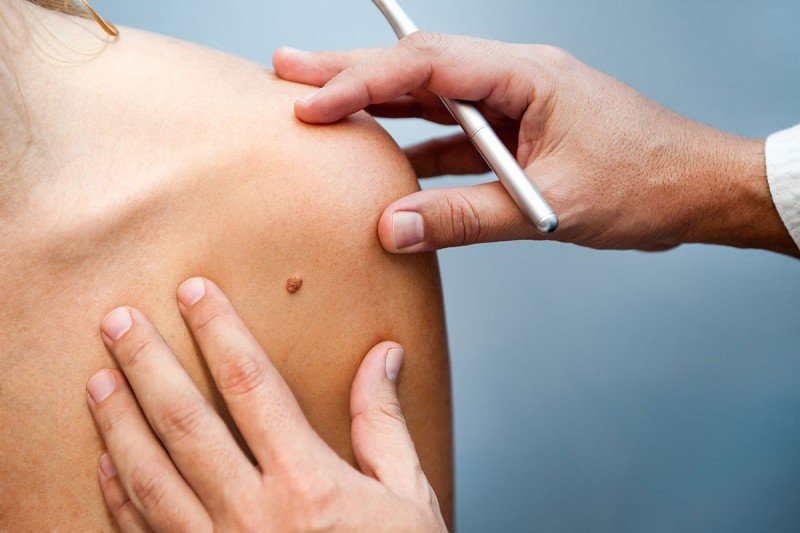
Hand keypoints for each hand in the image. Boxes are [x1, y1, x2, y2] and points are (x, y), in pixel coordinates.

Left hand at [86, 278, 445, 531]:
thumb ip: (384, 424)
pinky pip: (144, 532)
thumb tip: (383, 358)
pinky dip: (118, 495)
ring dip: (118, 423)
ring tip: (98, 378)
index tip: (195, 292)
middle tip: (118, 320)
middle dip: (147, 364)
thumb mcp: (407, 497)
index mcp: (306, 482)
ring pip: (150, 476)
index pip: (251, 385)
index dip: (219, 331)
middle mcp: (253, 513)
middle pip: (185, 422)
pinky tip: (106, 461)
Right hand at [273, 33, 795, 255]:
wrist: (694, 189)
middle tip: (289, 69)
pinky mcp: (517, 135)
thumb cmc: (644, 183)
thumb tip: (392, 227)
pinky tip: (384, 161)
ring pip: (431, 100)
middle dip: (351, 70)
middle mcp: (514, 80)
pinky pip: (455, 137)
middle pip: (419, 69)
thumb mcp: (548, 205)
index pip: (428, 69)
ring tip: (320, 107)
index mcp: (525, 77)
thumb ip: (466, 217)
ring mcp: (514, 106)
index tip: (313, 101)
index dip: (363, 83)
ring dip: (377, 106)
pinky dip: (416, 148)